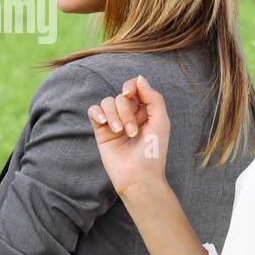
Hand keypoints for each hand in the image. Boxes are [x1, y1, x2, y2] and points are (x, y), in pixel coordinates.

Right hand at [87, 74, 170, 196]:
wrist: (138, 177)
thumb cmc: (153, 152)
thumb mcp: (160, 121)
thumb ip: (153, 97)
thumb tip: (139, 78)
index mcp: (146, 111)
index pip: (135, 88)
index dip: (131, 86)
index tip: (130, 93)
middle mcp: (129, 115)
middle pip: (120, 97)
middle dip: (125, 111)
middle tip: (132, 131)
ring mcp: (114, 123)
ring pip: (107, 102)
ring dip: (113, 115)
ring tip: (120, 132)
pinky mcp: (101, 131)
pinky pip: (93, 111)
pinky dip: (97, 113)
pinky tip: (103, 123)